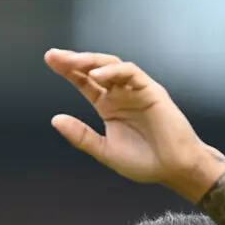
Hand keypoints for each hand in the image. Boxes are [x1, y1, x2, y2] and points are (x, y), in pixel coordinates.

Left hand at [45, 50, 224, 201]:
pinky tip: (96, 77)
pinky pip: (131, 73)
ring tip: (71, 62)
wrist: (174, 169)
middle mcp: (121, 94)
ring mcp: (136, 90)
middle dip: (74, 61)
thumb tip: (55, 120)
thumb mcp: (105, 151)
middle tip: (53, 56)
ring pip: (111, 66)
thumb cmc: (145, 161)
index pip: (85, 83)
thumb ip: (81, 136)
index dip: (68, 71)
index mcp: (109, 106)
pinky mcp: (151, 90)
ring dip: (91, 62)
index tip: (50, 60)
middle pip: (94, 70)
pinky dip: (114, 72)